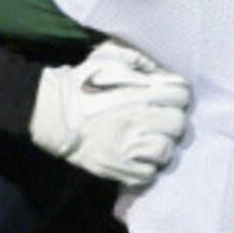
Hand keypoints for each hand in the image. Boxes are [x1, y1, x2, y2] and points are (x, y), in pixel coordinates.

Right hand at [29, 39, 190, 186]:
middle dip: (172, 119)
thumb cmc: (82, 82)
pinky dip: (147, 167)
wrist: (52, 111)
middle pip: (177, 124)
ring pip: (165, 151)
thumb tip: (159, 72)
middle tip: (162, 119)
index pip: (180, 94)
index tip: (170, 96)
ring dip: (162, 145)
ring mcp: (126, 148)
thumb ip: (137, 60)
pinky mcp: (115, 168)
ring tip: (152, 140)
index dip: (178, 93)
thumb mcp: (108, 57)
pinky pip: (147, 175)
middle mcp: (135, 122)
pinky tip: (140, 157)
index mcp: (136, 94)